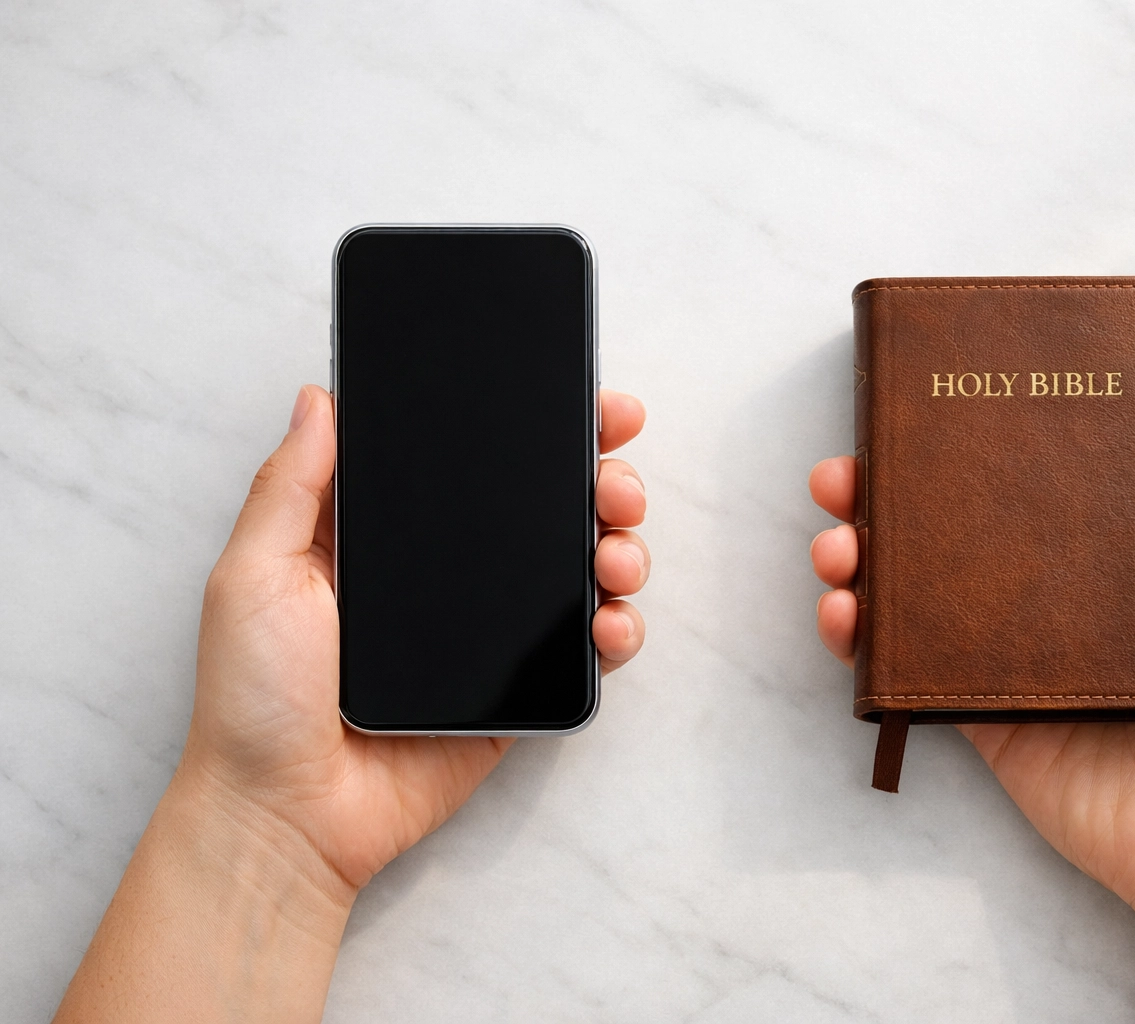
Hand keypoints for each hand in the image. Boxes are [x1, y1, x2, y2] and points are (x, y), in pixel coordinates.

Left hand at [56, 386, 649, 1022]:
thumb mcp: (253, 574)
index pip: (475, 463)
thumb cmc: (254, 700)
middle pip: (546, 509)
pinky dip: (617, 629)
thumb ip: (289, 486)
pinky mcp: (517, 692)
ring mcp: (490, 637)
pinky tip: (612, 621)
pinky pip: (584, 651)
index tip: (583, 405)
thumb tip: (319, 397)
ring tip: (616, 554)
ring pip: (580, 571)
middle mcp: (450, 578)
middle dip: (601, 482)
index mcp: (393, 538)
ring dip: (618, 548)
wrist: (288, 816)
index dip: (533, 429)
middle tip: (615, 483)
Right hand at [810, 421, 1134, 1021]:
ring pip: (921, 596)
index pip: (1039, 493)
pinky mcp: (985, 719)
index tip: (936, 411)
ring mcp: (1014, 662)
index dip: (984, 452)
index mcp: (1120, 570)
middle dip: (891, 500)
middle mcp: (1058, 607)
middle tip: (845, 476)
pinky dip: (865, 642)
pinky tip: (843, 614)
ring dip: (863, 561)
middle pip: (960, 535)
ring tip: (833, 543)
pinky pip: (914, 672)